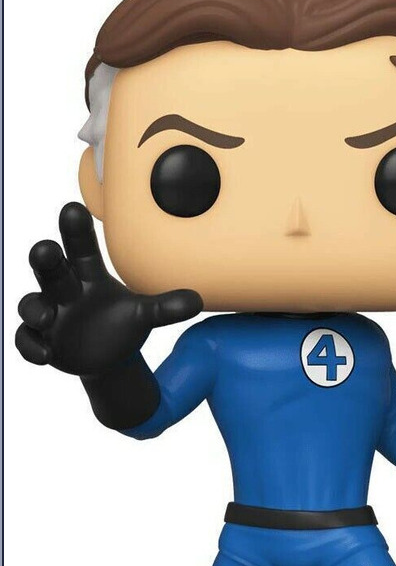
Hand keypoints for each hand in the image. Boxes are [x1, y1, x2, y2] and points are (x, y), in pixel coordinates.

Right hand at [16, 202, 202, 374]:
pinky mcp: (42, 340)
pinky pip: (26, 339)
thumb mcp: (145, 314)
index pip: (81, 247)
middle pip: (50, 267)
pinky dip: (32, 346)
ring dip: (34, 307)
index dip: (75, 229)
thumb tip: (198, 301)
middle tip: (46, 250)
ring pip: (31, 303)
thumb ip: (167, 307)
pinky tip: (46, 355)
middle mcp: (66, 290)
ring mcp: (50, 314)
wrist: (107, 356)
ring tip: (46, 317)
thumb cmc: (122, 323)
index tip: (73, 209)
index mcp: (89, 276)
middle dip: (46, 257)